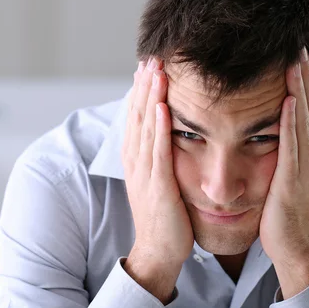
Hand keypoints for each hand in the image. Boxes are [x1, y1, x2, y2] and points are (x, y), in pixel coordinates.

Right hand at [122, 57, 193, 268]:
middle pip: (138, 116)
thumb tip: (172, 134)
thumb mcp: (159, 181)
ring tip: (155, 70)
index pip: (137, 118)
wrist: (160, 251)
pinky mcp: (159, 186)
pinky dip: (160, 128)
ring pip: (146, 128)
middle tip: (151, 56)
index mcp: (137, 160)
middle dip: (144, 86)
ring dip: (150, 98)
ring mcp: (146, 174)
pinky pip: (159, 152)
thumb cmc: (166, 217)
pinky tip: (164, 107)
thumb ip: (161, 157)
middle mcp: (137, 163)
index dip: (140, 91)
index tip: (148, 65)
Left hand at [259, 48, 308, 293]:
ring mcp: (308, 168)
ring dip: (303, 90)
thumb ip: (296, 151)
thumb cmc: (288, 212)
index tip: (308, 56)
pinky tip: (287, 99)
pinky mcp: (292, 181)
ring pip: (306, 121)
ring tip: (298, 61)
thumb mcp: (296, 176)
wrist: (296, 246)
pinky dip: (292, 121)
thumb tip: (289, 129)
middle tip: (304, 46)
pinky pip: (292, 146)